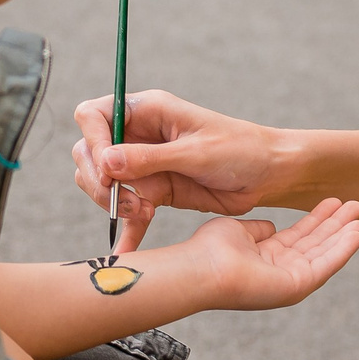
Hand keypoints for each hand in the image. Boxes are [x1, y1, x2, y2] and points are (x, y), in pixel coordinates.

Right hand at [72, 90, 291, 253]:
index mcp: (148, 110)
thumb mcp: (196, 152)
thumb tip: (106, 161)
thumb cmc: (240, 150)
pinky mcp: (154, 191)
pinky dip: (126, 228)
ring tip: (145, 213)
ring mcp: (143, 164)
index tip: (108, 170)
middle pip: (89, 152)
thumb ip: (149, 158)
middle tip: (122, 199)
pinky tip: (126, 249)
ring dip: (113, 202)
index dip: (94, 141)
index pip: (94, 116)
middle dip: (98, 178)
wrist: (268, 176)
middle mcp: (139, 134)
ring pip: (102, 182)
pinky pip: (127, 209)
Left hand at [177, 199, 358, 311]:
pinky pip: (327, 265)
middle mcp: (280, 271)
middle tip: (357, 206)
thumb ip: (257, 229)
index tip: (334, 202)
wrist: (201, 267)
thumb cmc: (209, 250)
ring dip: (346, 235)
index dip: (318, 219)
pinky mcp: (297, 286)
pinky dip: (344, 248)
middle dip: (338, 225)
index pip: (300, 237)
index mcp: (267, 257)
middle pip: (317, 245)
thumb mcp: (237, 231)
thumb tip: (271, 227)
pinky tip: (357, 233)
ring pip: (325, 254)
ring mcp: (290, 281)